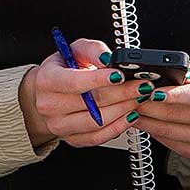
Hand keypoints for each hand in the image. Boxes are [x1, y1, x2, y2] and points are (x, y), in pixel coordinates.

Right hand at [19, 38, 148, 149]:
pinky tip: (130, 115)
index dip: (99, 79)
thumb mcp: (76, 50)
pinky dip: (118, 127)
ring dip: (123, 110)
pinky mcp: (71, 139)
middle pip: (90, 103)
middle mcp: (49, 105)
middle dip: (122, 93)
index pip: (73, 82)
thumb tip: (108, 58)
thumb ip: (93, 50)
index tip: (120, 75)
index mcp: (47, 80)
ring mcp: (59, 125)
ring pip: (96, 122)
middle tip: (142, 86)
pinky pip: (97, 137)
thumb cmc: (64, 69)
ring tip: (138, 98)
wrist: (50, 92)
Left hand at [132, 54, 189, 158]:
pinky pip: (173, 144)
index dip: (172, 95)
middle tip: (135, 99)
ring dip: (150, 122)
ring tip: (135, 111)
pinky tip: (145, 123)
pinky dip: (155, 133)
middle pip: (181, 115)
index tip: (152, 92)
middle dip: (153, 107)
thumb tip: (183, 72)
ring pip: (174, 132)